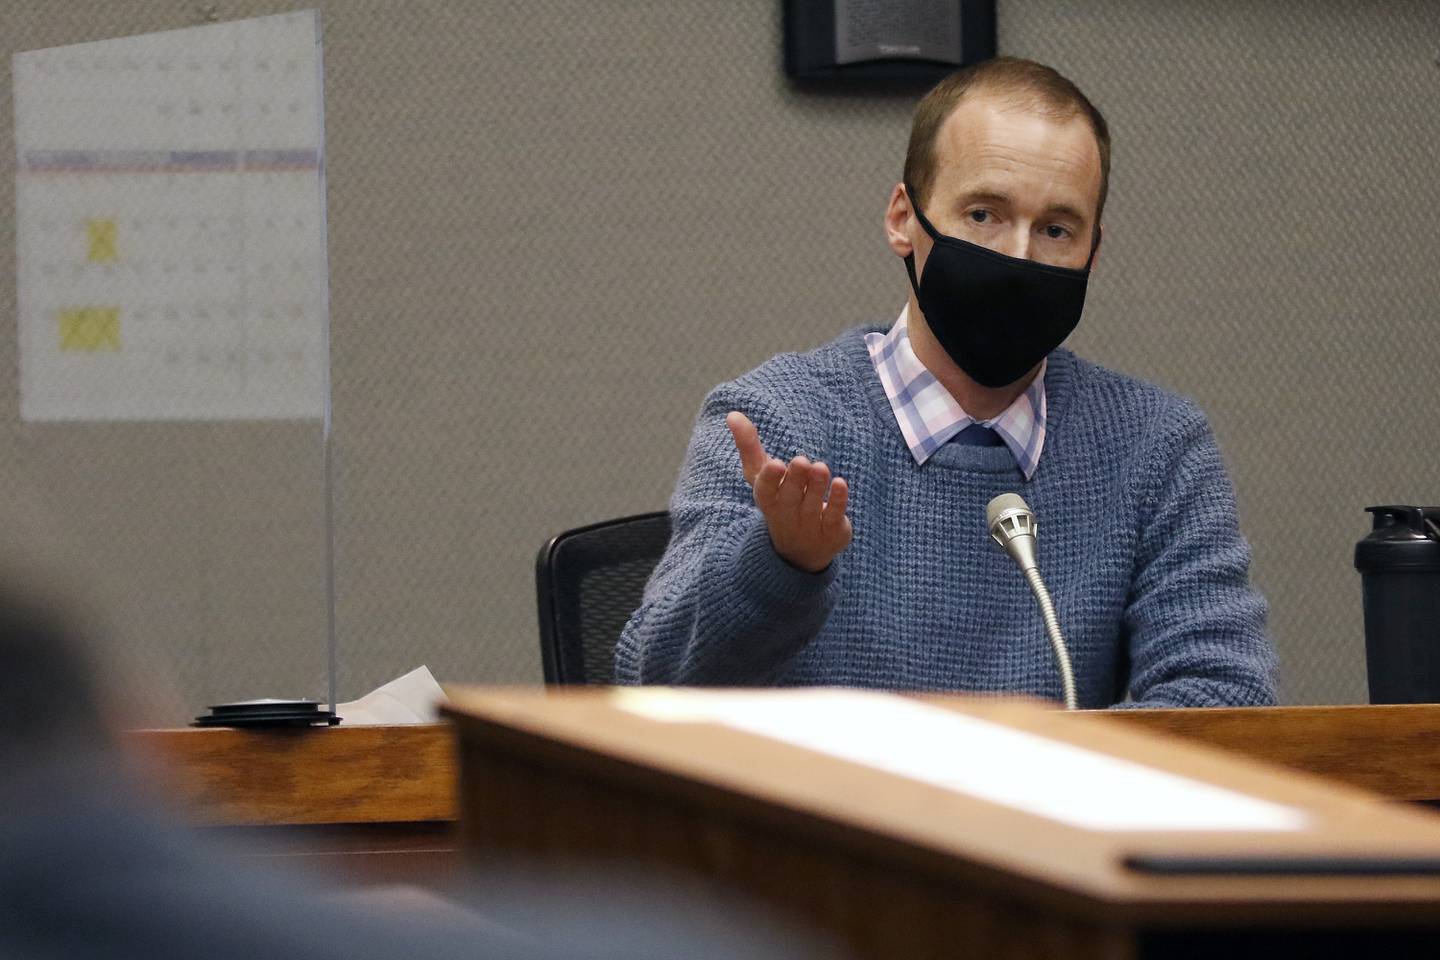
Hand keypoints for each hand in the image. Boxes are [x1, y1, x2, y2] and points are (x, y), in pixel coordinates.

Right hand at [726, 411, 851, 573]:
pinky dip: (838, 501)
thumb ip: (748, 446)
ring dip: (817, 486)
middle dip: (796, 480)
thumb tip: (732, 414)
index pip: (765, 492)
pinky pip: (835, 516)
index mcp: (768, 501)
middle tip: (801, 460)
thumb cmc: (779, 501)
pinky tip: (841, 483)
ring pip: (813, 505)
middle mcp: (787, 515)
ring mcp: (810, 526)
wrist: (799, 551)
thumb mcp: (761, 476)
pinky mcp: (832, 532)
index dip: (770, 479)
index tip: (775, 464)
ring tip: (820, 467)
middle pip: (791, 498)